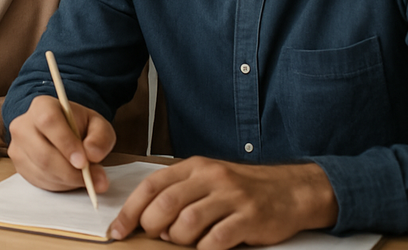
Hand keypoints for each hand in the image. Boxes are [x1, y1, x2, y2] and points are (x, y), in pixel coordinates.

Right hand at [7, 95, 113, 194]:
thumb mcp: (97, 125)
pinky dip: (60, 185)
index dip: (66, 143)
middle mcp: (23, 125)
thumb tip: (93, 155)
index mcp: (42, 106)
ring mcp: (17, 146)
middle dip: (71, 172)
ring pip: (42, 170)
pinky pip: (39, 181)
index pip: (48, 122)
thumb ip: (100, 137)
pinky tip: (70, 177)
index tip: (84, 162)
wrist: (61, 131)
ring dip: (68, 180)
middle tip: (93, 180)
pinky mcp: (18, 164)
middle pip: (43, 153)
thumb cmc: (79, 126)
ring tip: (86, 178)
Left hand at [110, 157, 339, 248]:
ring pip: (188, 222)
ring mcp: (231, 197)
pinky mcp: (250, 218)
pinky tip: (206, 249)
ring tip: (183, 242)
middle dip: (151, 225)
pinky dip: (204, 249)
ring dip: (178, 239)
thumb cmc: (241, 189)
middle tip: (154, 236)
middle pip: (166, 203)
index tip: (117, 231)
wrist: (291, 190)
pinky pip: (217, 239)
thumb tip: (148, 222)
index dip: (130, 210)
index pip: (152, 186)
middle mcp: (210, 177)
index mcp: (194, 166)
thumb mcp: (207, 180)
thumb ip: (179, 194)